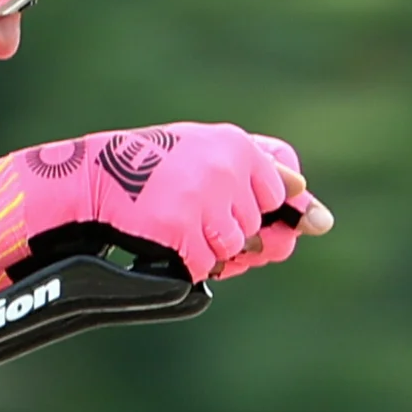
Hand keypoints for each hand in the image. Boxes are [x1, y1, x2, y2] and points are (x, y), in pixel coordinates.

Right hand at [15, 125, 329, 281]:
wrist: (89, 181)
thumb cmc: (151, 171)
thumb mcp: (208, 157)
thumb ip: (264, 178)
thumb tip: (323, 222)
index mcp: (237, 145)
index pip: (281, 194)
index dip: (251, 206)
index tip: (218, 196)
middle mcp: (226, 166)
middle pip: (257, 228)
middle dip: (226, 231)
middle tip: (186, 209)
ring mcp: (203, 199)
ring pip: (232, 250)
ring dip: (204, 249)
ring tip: (170, 222)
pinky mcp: (179, 228)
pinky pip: (202, 266)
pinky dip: (182, 263)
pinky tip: (159, 239)